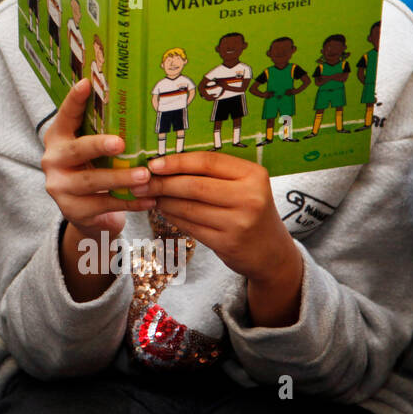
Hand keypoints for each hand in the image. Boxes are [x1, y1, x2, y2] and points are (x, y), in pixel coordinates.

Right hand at [41, 79, 153, 238]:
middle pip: (76, 151)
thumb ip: (102, 133)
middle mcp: (52, 160)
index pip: (65, 116)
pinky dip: (129, 203)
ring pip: (91, 181)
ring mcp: (59, 187)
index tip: (87, 83)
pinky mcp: (71, 210)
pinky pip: (103, 204)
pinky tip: (149, 199)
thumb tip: (138, 108)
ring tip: (145, 175)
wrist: (86, 213)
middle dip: (98, 146)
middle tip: (119, 143)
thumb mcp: (92, 150)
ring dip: (120, 178)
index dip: (74, 100)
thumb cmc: (95, 170)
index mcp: (58, 137)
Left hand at [143, 151, 302, 326]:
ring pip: (189, 208)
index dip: (177, 161)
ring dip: (164, 201)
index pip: (207, 161)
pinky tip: (163, 210)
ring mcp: (240, 223)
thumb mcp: (243, 185)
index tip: (153, 163)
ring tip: (149, 195)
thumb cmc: (250, 209)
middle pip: (194, 186)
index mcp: (254, 174)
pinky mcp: (228, 243)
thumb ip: (213, 173)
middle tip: (141, 182)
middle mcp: (250, 198)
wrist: (272, 252)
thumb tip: (164, 162)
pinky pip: (190, 226)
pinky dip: (173, 217)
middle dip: (162, 183)